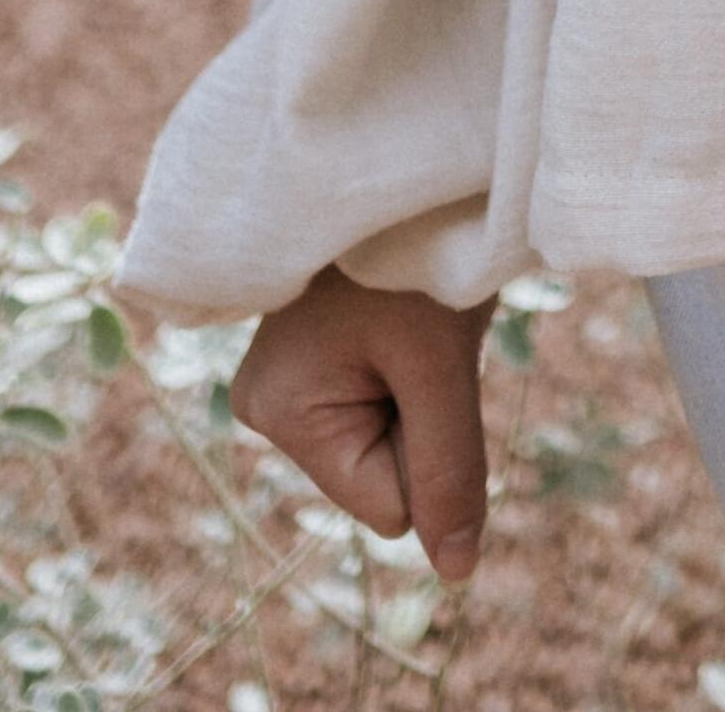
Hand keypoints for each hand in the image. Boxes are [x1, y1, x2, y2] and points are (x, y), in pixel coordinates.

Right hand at [232, 266, 493, 587]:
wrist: (410, 149)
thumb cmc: (416, 247)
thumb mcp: (439, 365)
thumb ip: (447, 471)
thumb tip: (455, 574)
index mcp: (280, 414)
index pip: (387, 504)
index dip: (429, 445)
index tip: (423, 357)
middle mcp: (269, 405)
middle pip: (385, 472)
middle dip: (423, 408)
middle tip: (420, 325)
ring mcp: (291, 378)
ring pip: (392, 434)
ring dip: (423, 380)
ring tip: (412, 307)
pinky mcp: (318, 356)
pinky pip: (388, 397)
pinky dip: (414, 362)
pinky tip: (402, 309)